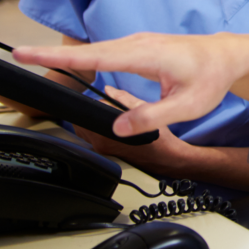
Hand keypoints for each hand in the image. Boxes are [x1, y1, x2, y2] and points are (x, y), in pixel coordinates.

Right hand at [13, 32, 248, 136]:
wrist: (226, 57)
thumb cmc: (211, 78)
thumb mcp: (187, 106)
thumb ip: (152, 117)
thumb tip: (117, 128)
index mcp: (146, 55)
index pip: (93, 56)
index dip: (59, 56)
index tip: (28, 53)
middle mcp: (138, 44)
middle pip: (86, 50)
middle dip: (52, 53)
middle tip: (19, 57)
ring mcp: (137, 44)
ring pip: (95, 51)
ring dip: (67, 55)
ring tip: (36, 60)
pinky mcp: (138, 49)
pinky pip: (106, 52)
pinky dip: (85, 57)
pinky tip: (72, 65)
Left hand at [75, 86, 195, 174]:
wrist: (166, 158)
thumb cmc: (158, 137)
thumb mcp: (143, 109)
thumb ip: (123, 98)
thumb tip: (108, 90)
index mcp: (107, 132)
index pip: (88, 111)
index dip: (96, 102)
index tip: (106, 100)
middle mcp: (100, 143)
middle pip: (82, 121)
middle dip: (92, 111)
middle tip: (109, 106)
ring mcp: (101, 150)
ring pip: (86, 130)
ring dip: (94, 121)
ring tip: (113, 117)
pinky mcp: (105, 153)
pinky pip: (93, 138)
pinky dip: (99, 130)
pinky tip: (115, 127)